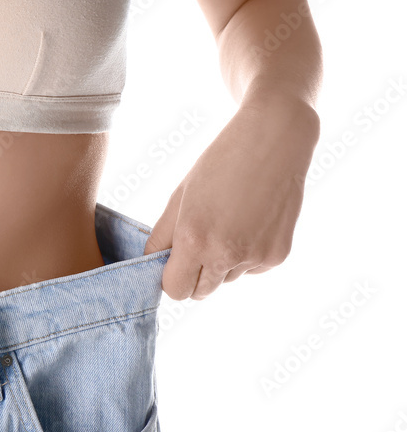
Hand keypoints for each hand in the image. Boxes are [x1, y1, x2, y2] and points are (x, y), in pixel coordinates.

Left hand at [143, 94, 319, 299]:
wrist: (273, 140)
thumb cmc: (219, 164)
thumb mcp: (179, 197)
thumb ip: (161, 237)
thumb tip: (152, 265)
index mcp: (195, 239)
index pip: (175, 290)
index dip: (170, 277)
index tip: (171, 262)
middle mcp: (227, 254)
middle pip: (200, 292)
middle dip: (193, 275)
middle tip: (196, 243)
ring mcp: (256, 257)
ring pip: (226, 279)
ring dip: (220, 263)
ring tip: (227, 222)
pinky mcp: (278, 256)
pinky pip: (250, 270)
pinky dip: (245, 255)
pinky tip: (249, 222)